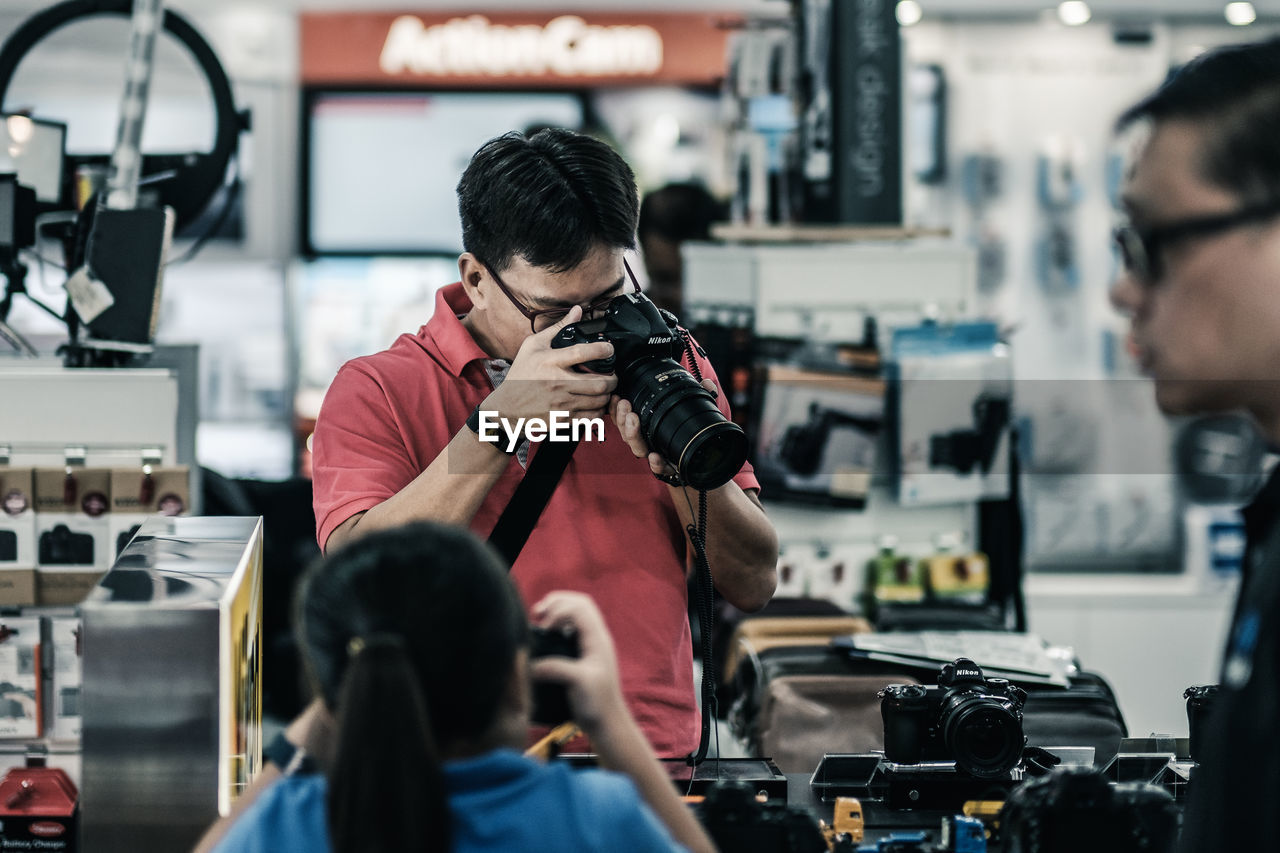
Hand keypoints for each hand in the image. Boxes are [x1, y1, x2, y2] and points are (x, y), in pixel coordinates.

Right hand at [487, 306, 618, 422]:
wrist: (507, 407)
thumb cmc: (520, 374)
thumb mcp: (533, 346)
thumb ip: (557, 328)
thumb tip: (577, 310)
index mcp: (550, 362)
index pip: (583, 353)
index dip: (603, 350)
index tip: (610, 349)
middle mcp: (557, 383)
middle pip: (600, 383)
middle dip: (613, 378)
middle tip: (613, 375)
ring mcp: (561, 403)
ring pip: (599, 401)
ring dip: (608, 394)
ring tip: (605, 389)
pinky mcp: (563, 419)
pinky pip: (592, 417)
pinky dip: (599, 411)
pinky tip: (596, 404)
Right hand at [528, 591, 625, 737]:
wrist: (607, 722)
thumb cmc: (597, 703)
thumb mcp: (577, 682)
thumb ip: (555, 668)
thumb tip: (529, 664)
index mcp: (597, 639)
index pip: (580, 608)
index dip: (558, 610)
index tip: (544, 627)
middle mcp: (596, 637)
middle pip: (579, 603)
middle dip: (557, 602)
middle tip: (537, 613)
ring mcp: (591, 645)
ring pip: (576, 614)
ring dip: (557, 611)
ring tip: (539, 620)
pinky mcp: (583, 655)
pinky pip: (571, 629)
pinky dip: (557, 625)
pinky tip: (546, 637)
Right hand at [611, 377, 719, 479]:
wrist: (698, 465)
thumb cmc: (689, 438)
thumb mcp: (694, 413)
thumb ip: (699, 396)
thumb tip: (707, 382)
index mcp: (647, 428)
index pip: (626, 418)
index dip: (618, 409)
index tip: (616, 397)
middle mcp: (647, 442)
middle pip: (627, 432)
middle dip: (622, 417)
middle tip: (625, 404)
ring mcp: (655, 455)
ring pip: (637, 448)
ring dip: (633, 434)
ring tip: (633, 420)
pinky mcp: (667, 469)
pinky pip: (659, 468)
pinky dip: (656, 463)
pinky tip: (655, 456)